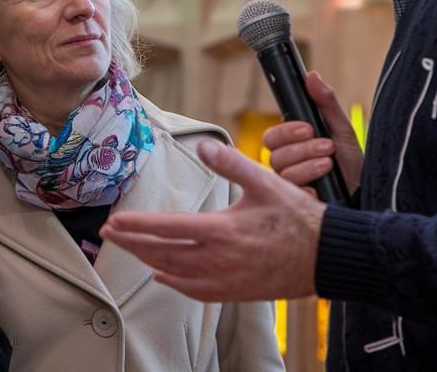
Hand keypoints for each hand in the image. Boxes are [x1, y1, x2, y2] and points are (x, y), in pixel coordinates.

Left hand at [99, 141, 325, 301]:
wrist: (327, 256)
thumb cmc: (298, 217)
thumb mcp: (266, 181)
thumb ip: (232, 162)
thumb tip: (205, 145)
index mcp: (223, 230)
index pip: (167, 228)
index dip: (137, 226)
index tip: (114, 222)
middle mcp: (219, 259)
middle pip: (162, 253)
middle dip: (132, 243)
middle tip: (109, 234)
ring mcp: (226, 279)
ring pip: (175, 273)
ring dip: (148, 260)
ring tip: (130, 249)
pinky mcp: (235, 292)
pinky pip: (195, 291)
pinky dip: (174, 282)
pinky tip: (163, 275)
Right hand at [264, 70, 362, 195]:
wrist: (366, 190)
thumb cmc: (351, 161)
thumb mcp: (341, 129)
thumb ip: (325, 102)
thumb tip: (312, 75)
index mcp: (291, 145)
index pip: (271, 136)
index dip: (286, 132)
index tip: (308, 129)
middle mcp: (287, 164)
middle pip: (275, 155)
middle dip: (302, 149)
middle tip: (326, 146)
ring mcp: (291, 185)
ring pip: (284, 173)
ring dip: (308, 165)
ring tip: (328, 163)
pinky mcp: (298, 203)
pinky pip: (292, 195)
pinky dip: (307, 189)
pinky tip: (320, 187)